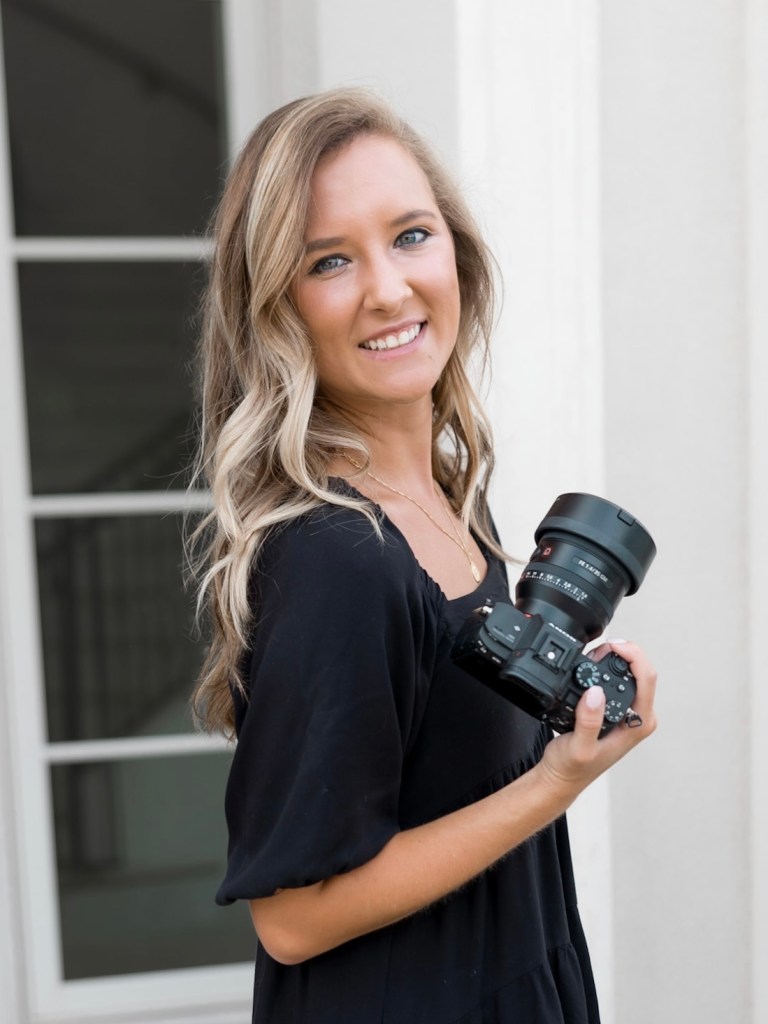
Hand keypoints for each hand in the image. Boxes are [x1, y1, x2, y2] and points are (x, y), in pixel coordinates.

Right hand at [536, 640, 657, 795]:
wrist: (562, 776)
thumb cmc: (572, 767)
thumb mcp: (579, 746)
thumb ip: (589, 721)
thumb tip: (596, 693)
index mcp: (638, 723)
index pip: (647, 678)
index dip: (632, 655)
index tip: (612, 646)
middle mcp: (639, 716)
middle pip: (642, 670)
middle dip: (622, 653)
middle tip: (598, 650)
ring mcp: (630, 711)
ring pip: (631, 672)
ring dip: (615, 658)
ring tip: (594, 655)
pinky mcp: (618, 708)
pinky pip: (620, 678)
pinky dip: (608, 666)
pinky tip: (594, 664)